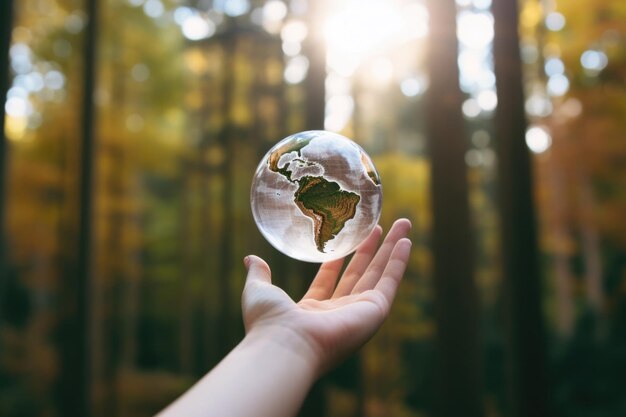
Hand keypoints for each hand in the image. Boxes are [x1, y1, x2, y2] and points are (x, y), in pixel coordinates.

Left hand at [242, 218, 411, 375]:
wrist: (285, 344)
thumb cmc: (268, 323)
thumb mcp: (258, 291)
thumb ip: (259, 274)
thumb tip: (251, 258)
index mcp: (312, 311)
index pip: (329, 280)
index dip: (338, 258)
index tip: (348, 238)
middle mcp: (338, 313)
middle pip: (360, 273)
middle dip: (372, 249)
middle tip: (381, 225)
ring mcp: (358, 312)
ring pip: (379, 274)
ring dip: (392, 249)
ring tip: (403, 224)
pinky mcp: (374, 312)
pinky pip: (390, 282)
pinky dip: (399, 262)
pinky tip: (406, 242)